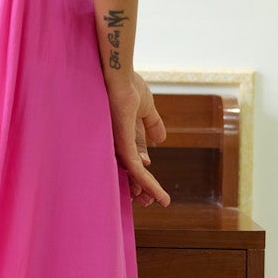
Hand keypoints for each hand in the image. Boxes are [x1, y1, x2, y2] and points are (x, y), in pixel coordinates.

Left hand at [108, 69, 169, 206]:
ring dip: (144, 190)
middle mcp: (116, 144)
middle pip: (128, 171)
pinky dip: (147, 184)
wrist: (120, 74)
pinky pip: (136, 169)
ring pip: (132, 175)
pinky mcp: (122, 145)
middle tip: (148, 203)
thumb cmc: (127, 85)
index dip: (141, 175)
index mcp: (122, 136)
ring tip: (153, 203)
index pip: (132, 161)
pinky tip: (158, 196)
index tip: (149, 189)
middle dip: (139, 188)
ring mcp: (118, 145)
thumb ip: (152, 124)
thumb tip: (161, 140)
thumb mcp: (146, 107)